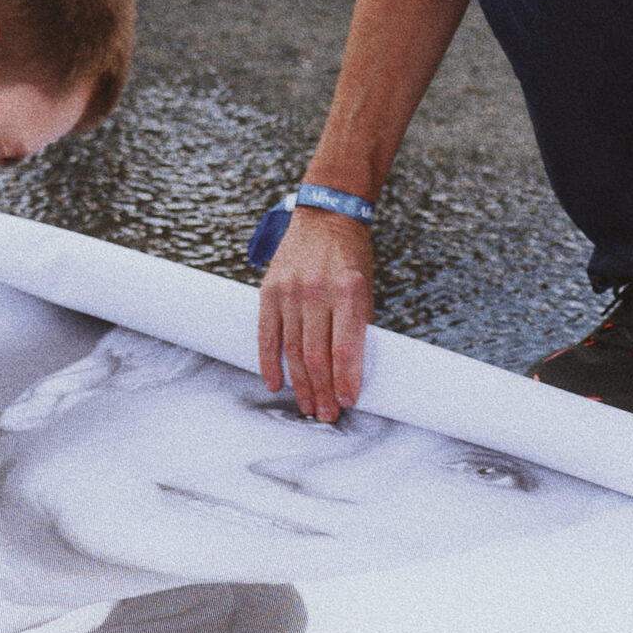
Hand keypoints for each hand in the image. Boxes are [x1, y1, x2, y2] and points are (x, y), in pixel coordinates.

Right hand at [258, 206, 373, 422]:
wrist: (326, 218)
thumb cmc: (352, 259)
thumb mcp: (365, 289)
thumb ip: (356, 325)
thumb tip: (350, 371)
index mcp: (348, 291)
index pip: (345, 347)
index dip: (345, 379)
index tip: (348, 402)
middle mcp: (317, 292)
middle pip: (316, 355)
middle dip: (322, 390)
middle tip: (326, 414)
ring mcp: (290, 291)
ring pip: (292, 351)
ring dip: (299, 384)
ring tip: (307, 406)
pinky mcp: (269, 291)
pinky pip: (267, 335)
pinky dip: (269, 363)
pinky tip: (275, 384)